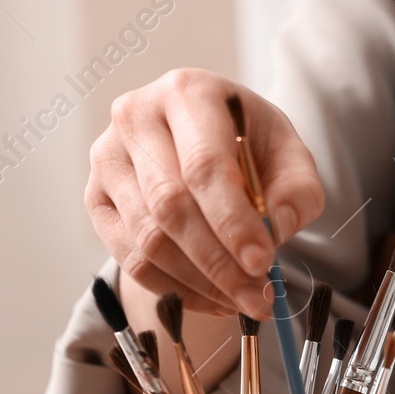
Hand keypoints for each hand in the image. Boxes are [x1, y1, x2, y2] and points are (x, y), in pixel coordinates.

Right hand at [85, 69, 324, 319]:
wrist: (205, 142)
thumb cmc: (249, 147)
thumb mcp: (289, 156)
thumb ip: (298, 191)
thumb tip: (276, 228)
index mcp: (188, 93)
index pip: (205, 165)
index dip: (233, 221)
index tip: (263, 263)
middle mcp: (137, 117)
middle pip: (171, 206)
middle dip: (219, 263)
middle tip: (258, 298)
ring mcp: (108, 157)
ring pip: (148, 239)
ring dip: (200, 283)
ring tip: (242, 300)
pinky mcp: (96, 197)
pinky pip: (130, 259)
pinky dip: (175, 290)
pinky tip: (212, 298)